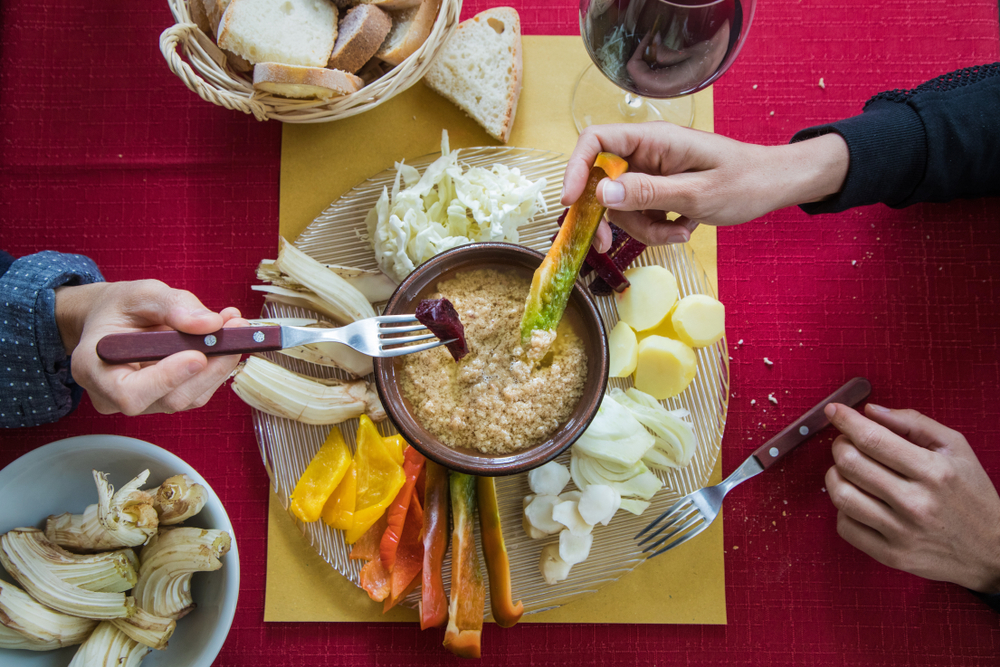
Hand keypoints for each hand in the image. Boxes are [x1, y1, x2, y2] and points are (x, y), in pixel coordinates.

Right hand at [55, 280, 247, 415]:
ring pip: (190, 396)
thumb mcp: (141, 293)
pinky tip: (227, 337)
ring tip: (234, 325)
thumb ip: (172, 305)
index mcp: (92, 369)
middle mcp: (115, 396)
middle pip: (169, 398)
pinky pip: (198, 389)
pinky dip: (217, 364)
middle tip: (234, 329)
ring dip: (219, 363)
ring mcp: (144, 401)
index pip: (129, 393)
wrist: (114, 319)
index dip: (166, 379)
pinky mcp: (167, 398)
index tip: (197, 355)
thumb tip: (210, 323)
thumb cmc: (120, 308)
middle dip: (209, 366)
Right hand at [560, 122, 849, 251]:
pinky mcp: (658, 189)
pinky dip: (656, 228)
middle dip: (608, 217)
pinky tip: (683, 229)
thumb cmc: (744, 181)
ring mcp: (651, 172)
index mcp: (653, 139)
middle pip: (602, 182)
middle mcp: (646, 152)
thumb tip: (601, 194)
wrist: (773, 185)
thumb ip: (648, 193)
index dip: (576, 169)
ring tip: (679, 232)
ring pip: (622, 206)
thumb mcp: (696, 193)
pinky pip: (640, 213)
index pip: (596, 141)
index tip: (571, 203)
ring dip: (643, 228)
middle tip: (605, 247)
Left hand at [824, 403, 999, 593]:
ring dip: (835, 475)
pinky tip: (858, 500)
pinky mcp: (892, 556)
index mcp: (933, 471)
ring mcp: (902, 532)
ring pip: (841, 494)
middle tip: (846, 442)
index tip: (834, 411)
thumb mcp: (956, 448)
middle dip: (840, 444)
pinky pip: (845, 527)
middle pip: (850, 463)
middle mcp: (916, 502)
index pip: (872, 439)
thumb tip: (870, 411)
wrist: (994, 551)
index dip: (846, 420)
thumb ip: (913, 423)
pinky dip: (842, 509)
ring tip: (848, 470)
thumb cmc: (973, 495)